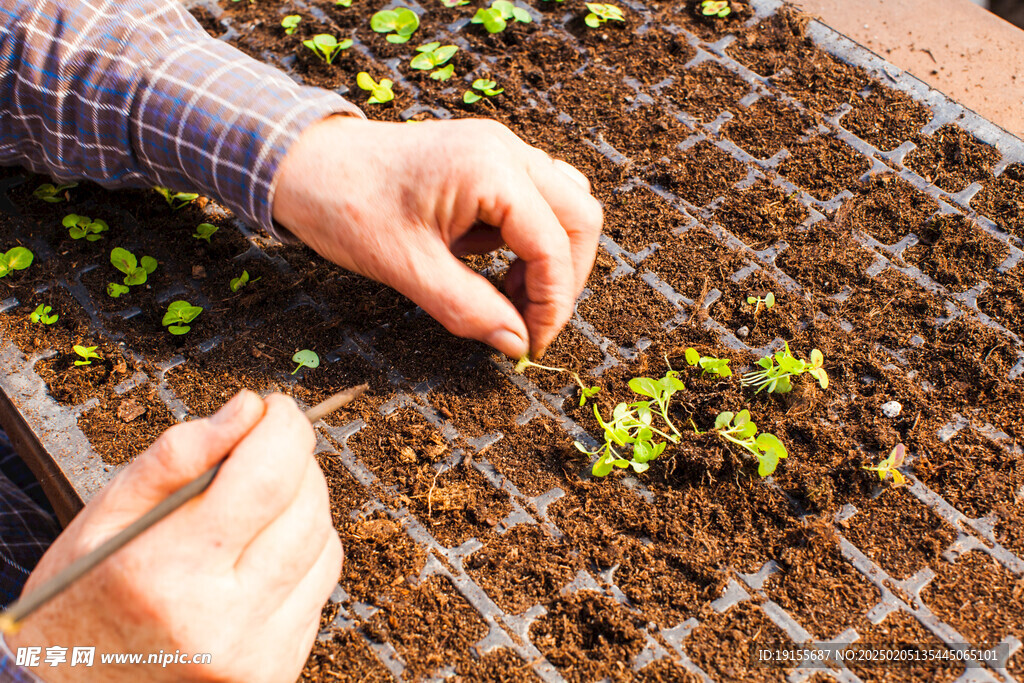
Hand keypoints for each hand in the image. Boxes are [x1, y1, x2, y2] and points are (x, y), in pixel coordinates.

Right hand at [9, 391, 340, 682]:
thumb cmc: (84, 597)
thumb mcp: (105, 516)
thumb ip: (177, 456)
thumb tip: (248, 409)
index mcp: (168, 572)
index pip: (268, 477)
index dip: (284, 428)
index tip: (274, 410)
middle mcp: (221, 620)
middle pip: (307, 507)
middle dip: (293, 462)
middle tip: (260, 453)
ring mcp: (256, 651)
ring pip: (324, 542)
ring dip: (302, 506)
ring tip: (253, 507)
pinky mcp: (278, 668)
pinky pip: (320, 584)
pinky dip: (301, 553)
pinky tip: (258, 554)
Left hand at [272, 116, 602, 357]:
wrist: (304, 162)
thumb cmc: (345, 206)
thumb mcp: (407, 269)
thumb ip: (470, 309)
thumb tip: (519, 344)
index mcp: (490, 169)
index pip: (554, 245)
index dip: (553, 303)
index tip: (532, 344)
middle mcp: (506, 149)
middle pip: (580, 217)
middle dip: (564, 278)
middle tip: (530, 323)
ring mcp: (499, 148)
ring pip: (566, 205)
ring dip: (551, 257)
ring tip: (511, 296)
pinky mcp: (487, 158)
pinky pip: (535, 198)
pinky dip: (530, 238)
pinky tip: (495, 265)